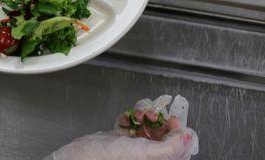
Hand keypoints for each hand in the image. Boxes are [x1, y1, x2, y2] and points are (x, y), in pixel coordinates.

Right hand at [44, 95, 198, 159]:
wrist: (81, 156)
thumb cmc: (108, 159)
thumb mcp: (145, 153)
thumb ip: (170, 146)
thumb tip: (188, 137)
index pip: (178, 148)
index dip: (178, 132)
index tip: (174, 119)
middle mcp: (146, 156)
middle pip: (162, 134)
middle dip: (158, 119)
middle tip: (153, 113)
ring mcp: (132, 147)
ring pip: (146, 125)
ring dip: (142, 114)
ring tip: (137, 114)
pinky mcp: (118, 138)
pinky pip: (129, 123)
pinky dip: (128, 117)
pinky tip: (124, 120)